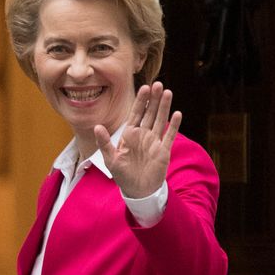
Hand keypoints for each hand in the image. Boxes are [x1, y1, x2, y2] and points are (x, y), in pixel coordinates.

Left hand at [94, 81, 181, 198]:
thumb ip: (105, 142)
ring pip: (160, 120)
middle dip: (154, 99)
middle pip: (150, 113)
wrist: (137, 190)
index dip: (140, 101)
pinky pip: (169, 135)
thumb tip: (97, 127)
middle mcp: (143, 135)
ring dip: (164, 107)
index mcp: (130, 135)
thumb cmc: (122, 174)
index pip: (136, 113)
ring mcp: (154, 142)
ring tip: (168, 92)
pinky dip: (173, 125)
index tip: (144, 88)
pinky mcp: (164, 150)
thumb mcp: (110, 158)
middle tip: (158, 84)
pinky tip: (177, 114)